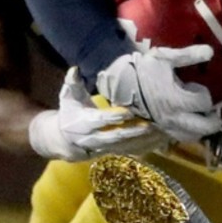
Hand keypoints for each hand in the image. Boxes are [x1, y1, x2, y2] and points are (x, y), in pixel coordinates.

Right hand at [28, 68, 168, 160]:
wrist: (63, 139)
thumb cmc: (69, 113)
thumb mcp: (68, 97)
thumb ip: (73, 84)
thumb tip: (75, 69)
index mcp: (84, 122)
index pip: (100, 120)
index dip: (114, 116)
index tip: (129, 111)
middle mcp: (93, 137)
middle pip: (115, 136)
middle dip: (132, 131)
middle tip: (150, 124)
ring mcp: (103, 148)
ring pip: (124, 146)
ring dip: (141, 141)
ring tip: (158, 133)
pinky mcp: (111, 153)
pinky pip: (129, 152)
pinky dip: (143, 147)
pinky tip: (158, 142)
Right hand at [96, 46, 221, 142]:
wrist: (119, 85)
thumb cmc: (142, 70)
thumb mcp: (164, 57)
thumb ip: (188, 55)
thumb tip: (210, 51)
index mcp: (176, 99)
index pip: (204, 103)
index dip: (204, 94)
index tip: (195, 86)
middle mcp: (174, 117)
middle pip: (204, 127)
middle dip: (214, 120)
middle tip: (215, 112)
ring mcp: (167, 126)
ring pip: (193, 136)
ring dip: (202, 128)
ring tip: (202, 117)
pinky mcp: (161, 130)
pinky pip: (181, 137)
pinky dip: (189, 132)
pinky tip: (189, 122)